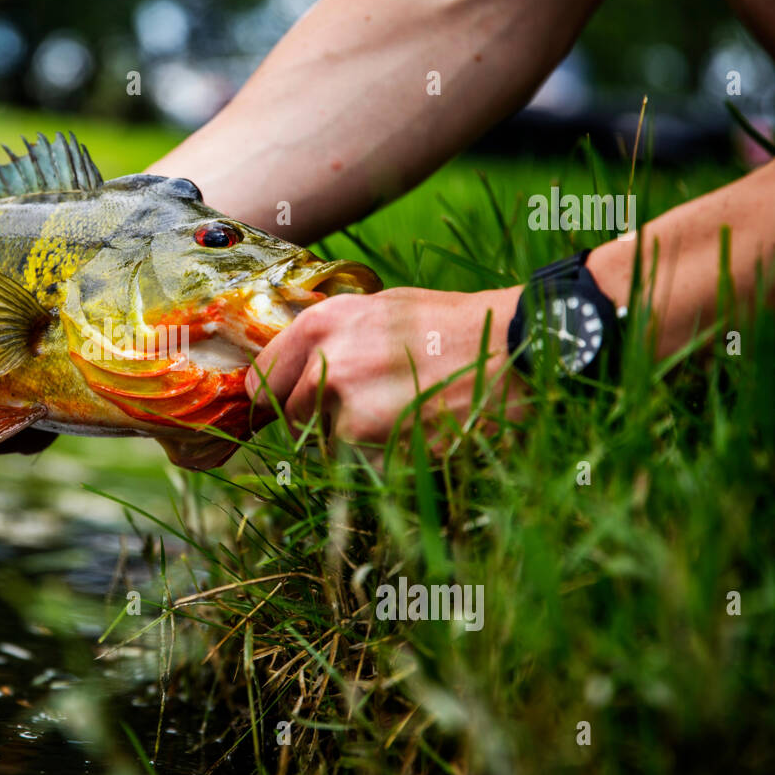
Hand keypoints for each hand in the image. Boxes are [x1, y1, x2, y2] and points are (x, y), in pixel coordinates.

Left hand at [245, 287, 524, 445]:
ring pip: (325, 444)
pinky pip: (358, 464)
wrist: (512, 350)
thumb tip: (296, 366)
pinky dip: (380, 459)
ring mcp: (346, 407)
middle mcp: (324, 363)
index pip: (263, 379)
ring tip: (398, 417)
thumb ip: (332, 336)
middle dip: (315, 422)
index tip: (285, 408)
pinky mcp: (373, 444)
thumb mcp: (381, 309)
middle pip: (290, 416)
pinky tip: (414, 433)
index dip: (275, 398)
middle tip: (356, 416)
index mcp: (321, 324)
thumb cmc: (452, 326)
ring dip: (351, 441)